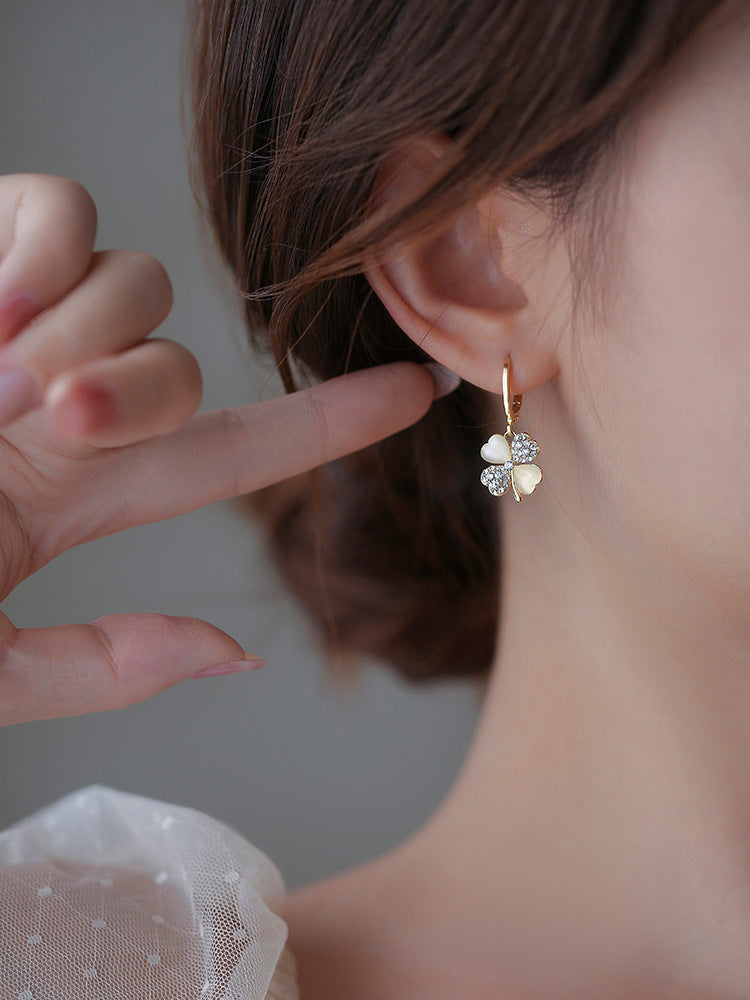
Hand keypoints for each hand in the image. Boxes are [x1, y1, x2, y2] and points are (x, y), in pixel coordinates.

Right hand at [0, 174, 445, 725]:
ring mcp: (7, 329)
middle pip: (186, 364)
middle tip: (53, 416)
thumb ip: (97, 666)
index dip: (332, 424)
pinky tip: (6, 301)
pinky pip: (55, 208)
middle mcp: (53, 404)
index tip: (420, 395)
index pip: (235, 450)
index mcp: (70, 492)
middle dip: (149, 382)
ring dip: (95, 329)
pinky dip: (50, 243)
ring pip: (138, 282)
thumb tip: (231, 655)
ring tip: (7, 377)